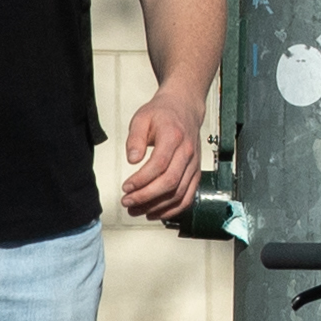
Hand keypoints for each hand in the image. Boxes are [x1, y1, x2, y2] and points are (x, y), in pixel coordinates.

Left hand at [119, 86, 205, 222]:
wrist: (185, 109)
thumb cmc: (162, 114)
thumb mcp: (141, 118)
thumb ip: (135, 138)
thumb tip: (132, 159)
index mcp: (173, 136)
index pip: (159, 164)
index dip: (141, 180)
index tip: (125, 187)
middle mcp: (187, 152)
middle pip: (170, 182)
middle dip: (146, 196)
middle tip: (127, 202)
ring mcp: (194, 164)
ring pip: (179, 193)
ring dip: (157, 206)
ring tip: (136, 210)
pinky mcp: (196, 173)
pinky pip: (188, 197)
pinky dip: (172, 209)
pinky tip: (155, 212)